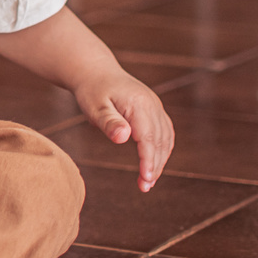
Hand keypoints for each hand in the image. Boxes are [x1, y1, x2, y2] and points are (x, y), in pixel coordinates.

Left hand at [74, 70, 174, 192]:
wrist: (95, 70)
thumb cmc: (91, 90)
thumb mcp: (94, 106)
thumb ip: (108, 122)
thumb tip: (123, 138)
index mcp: (139, 103)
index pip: (148, 137)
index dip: (149, 160)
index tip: (145, 179)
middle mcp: (152, 104)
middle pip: (160, 141)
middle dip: (155, 165)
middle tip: (145, 187)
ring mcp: (155, 106)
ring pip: (165, 138)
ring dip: (160, 160)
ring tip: (148, 181)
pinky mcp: (154, 109)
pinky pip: (165, 132)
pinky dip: (162, 150)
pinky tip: (154, 163)